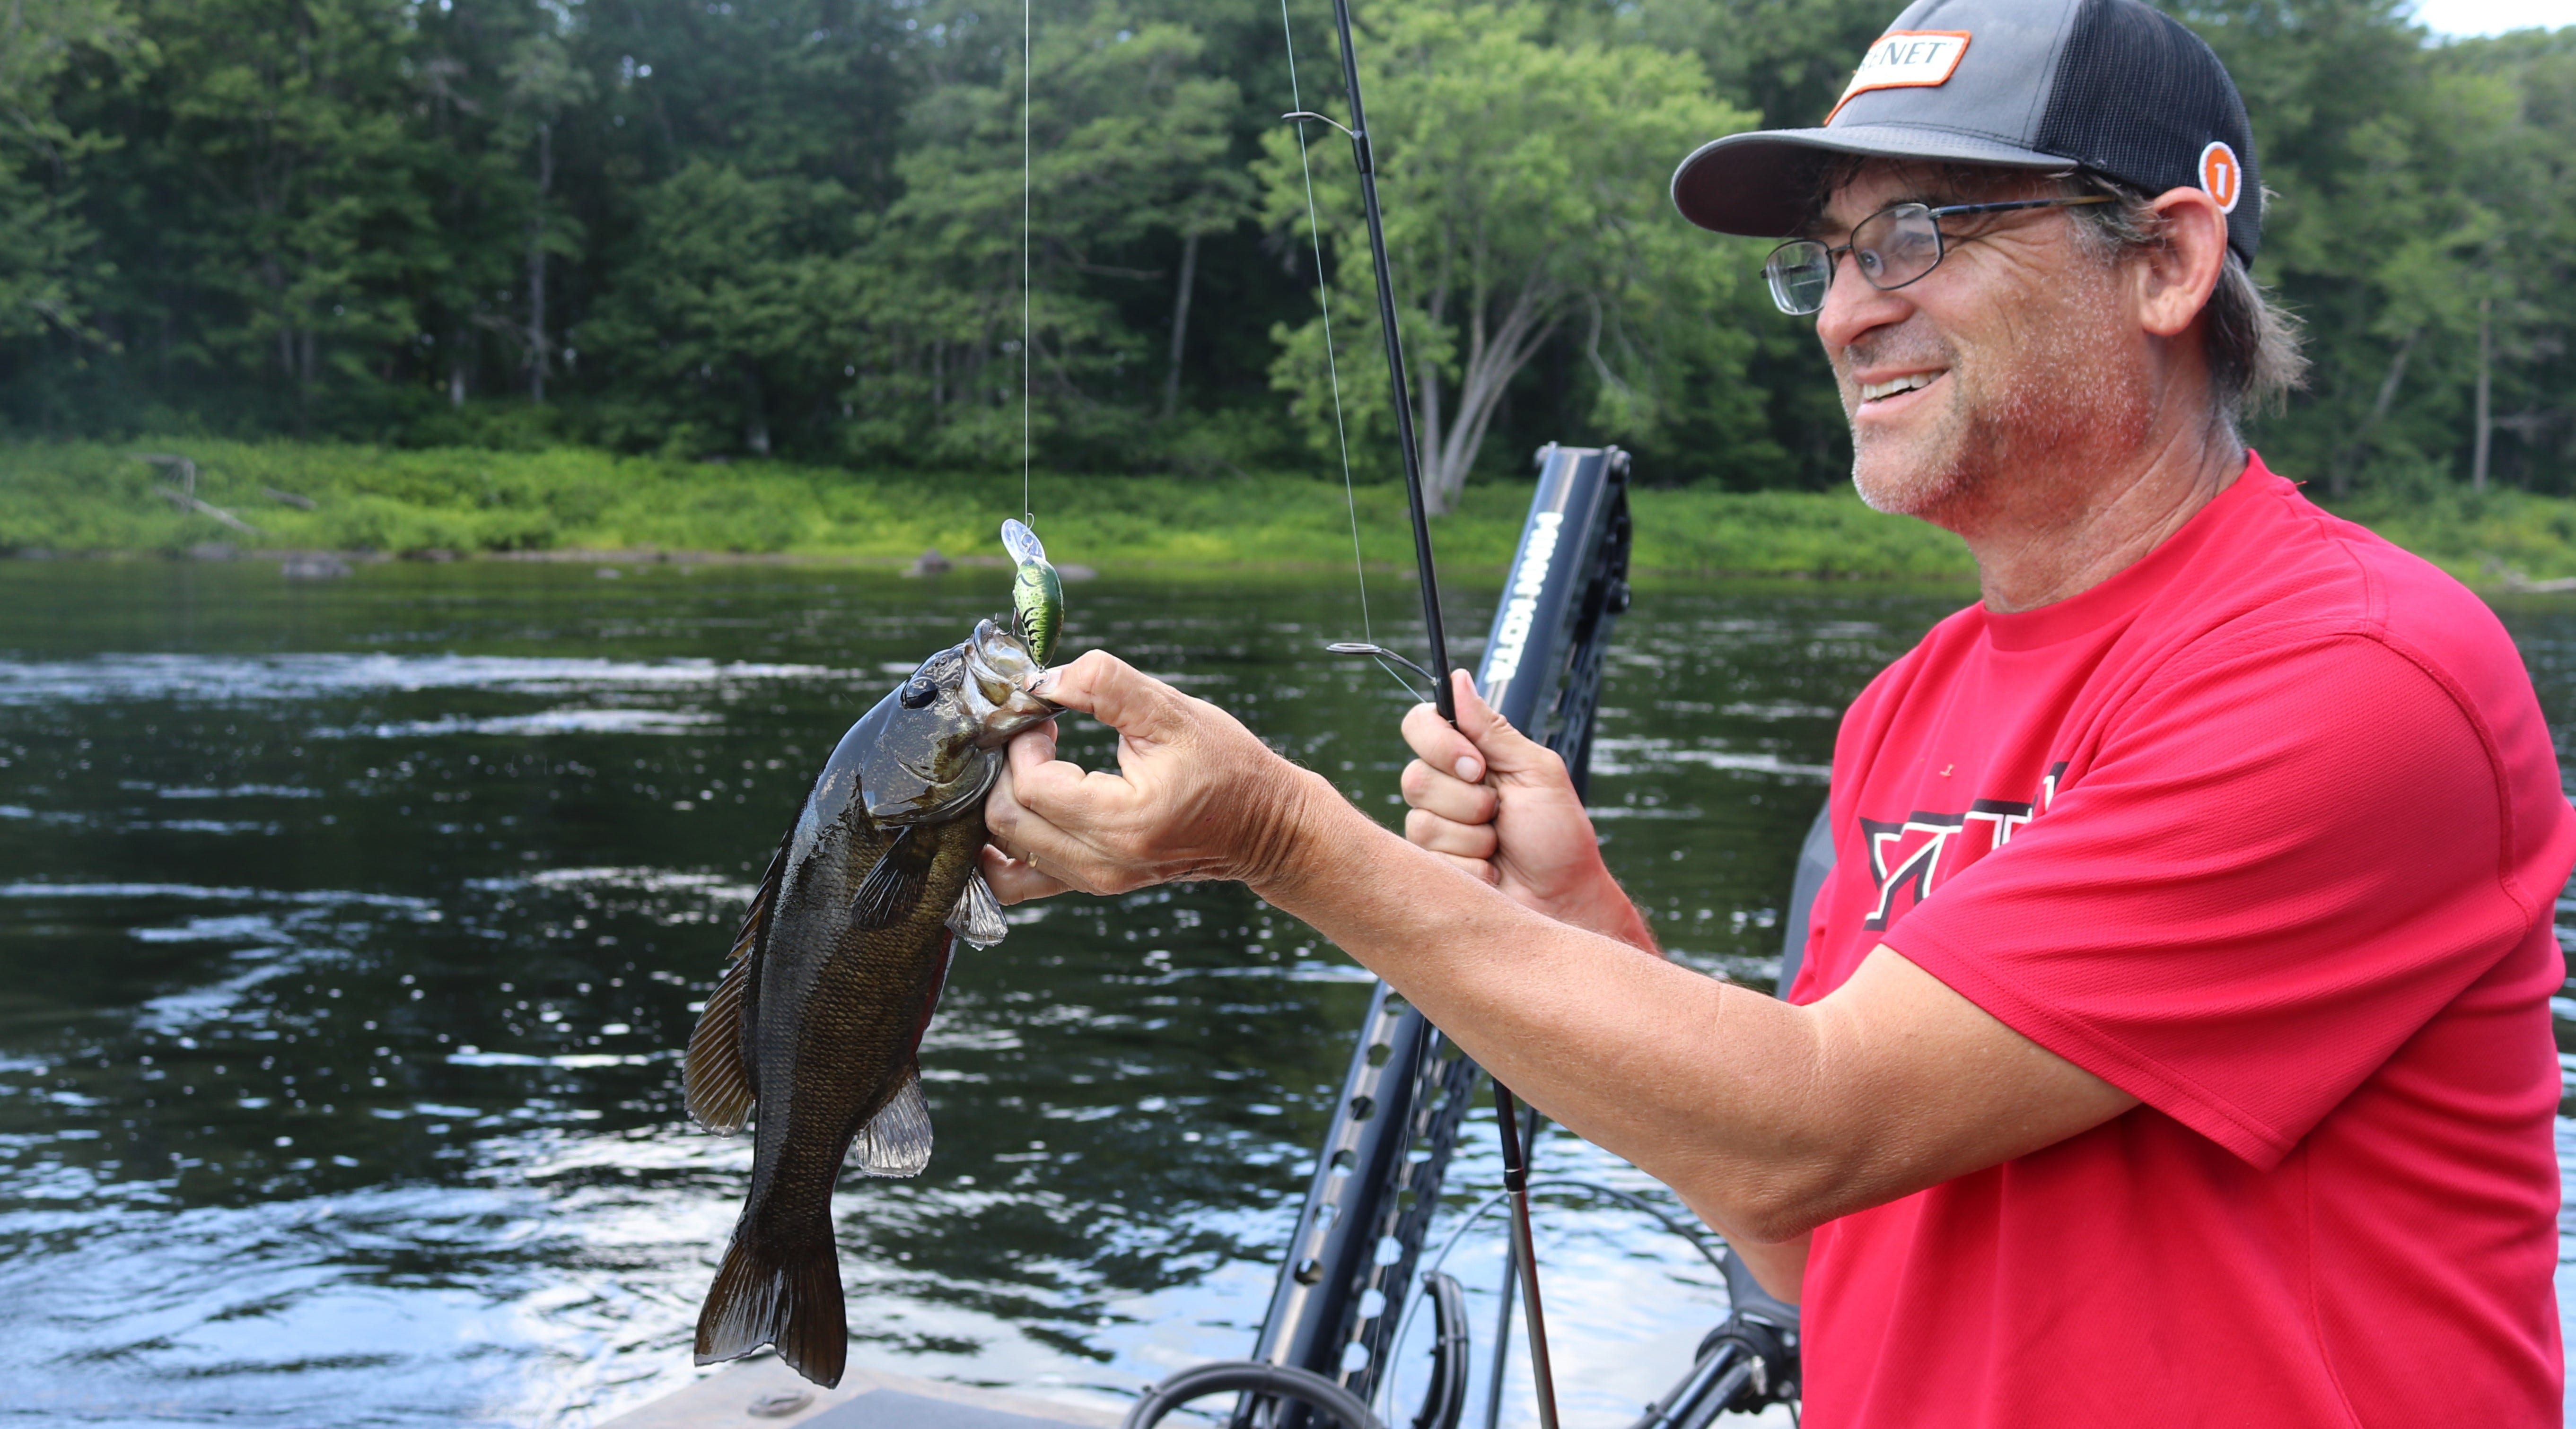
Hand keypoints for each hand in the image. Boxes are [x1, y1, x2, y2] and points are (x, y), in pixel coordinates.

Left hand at [980, 650, 1325, 902]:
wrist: (1263, 826)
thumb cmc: (1226, 766)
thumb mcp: (1173, 711)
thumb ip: (1106, 684)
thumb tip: (1043, 679)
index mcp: (1124, 821)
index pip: (1033, 786)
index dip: (1025, 743)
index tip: (1046, 718)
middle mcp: (1104, 864)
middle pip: (1008, 821)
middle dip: (1008, 768)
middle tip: (1038, 737)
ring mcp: (1095, 882)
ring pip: (1005, 850)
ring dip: (1004, 801)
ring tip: (1038, 768)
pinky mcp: (1091, 886)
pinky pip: (1018, 881)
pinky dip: (1003, 847)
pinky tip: (1018, 811)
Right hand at [1400, 670, 1654, 950]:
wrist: (1564, 899)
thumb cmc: (1559, 836)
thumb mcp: (1535, 772)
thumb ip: (1493, 730)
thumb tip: (1459, 677)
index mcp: (1469, 756)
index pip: (1420, 725)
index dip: (1440, 744)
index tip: (1477, 766)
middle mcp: (1444, 788)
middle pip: (1414, 777)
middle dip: (1468, 800)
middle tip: (1500, 814)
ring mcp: (1435, 829)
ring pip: (1421, 821)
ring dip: (1473, 837)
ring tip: (1499, 846)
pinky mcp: (1431, 867)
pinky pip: (1429, 858)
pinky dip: (1471, 865)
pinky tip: (1491, 871)